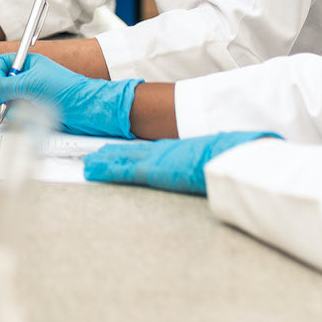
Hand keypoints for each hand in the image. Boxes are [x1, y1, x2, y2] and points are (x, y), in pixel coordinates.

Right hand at [0, 55, 140, 139]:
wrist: (85, 109)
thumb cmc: (65, 89)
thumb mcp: (30, 83)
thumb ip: (5, 86)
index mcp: (29, 64)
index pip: (3, 65)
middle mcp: (29, 79)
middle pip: (2, 85)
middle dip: (1, 96)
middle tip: (2, 106)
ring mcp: (31, 95)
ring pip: (8, 102)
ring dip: (11, 109)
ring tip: (22, 112)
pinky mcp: (34, 111)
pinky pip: (17, 114)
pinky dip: (18, 118)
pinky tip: (27, 119)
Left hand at [82, 132, 281, 195]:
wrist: (234, 156)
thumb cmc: (232, 159)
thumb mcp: (219, 160)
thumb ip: (211, 164)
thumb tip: (219, 168)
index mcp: (179, 150)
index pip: (150, 151)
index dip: (133, 151)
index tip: (121, 152)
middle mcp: (164, 151)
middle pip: (132, 152)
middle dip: (113, 154)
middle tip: (95, 155)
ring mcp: (157, 159)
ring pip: (122, 158)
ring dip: (104, 160)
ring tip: (88, 161)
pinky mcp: (153, 170)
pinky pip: (123, 171)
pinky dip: (106, 170)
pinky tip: (92, 170)